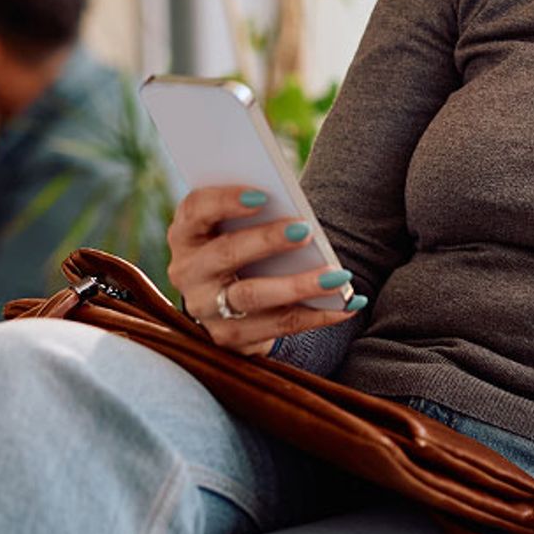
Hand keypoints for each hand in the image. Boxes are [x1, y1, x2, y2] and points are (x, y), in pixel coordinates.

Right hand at [167, 186, 363, 357]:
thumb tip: (296, 214)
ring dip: (298, 285)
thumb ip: (254, 214)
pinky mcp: (229, 338)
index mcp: (186, 234)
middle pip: (225, 254)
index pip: (196, 210)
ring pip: (251, 296)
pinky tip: (347, 304)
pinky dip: (316, 315)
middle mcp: (187, 271)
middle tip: (305, 231)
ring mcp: (205, 309)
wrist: (227, 304)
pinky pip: (276, 327)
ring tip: (337, 276)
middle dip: (267, 241)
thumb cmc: (241, 247)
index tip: (262, 195)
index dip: (225, 201)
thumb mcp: (235, 227)